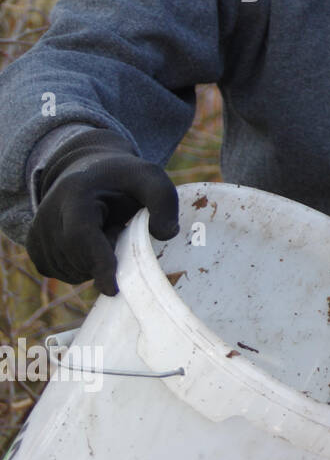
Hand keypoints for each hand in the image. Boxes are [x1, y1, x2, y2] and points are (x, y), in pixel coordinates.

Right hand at [27, 128, 178, 295]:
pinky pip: (60, 272)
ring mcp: (36, 230)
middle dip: (106, 258)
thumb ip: (164, 203)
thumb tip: (166, 234)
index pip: (81, 236)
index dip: (98, 263)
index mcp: (75, 194)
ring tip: (103, 231)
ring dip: (93, 263)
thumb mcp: (152, 179)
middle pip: (78, 259)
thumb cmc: (125, 179)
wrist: (90, 170)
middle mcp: (48, 212)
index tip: (112, 290)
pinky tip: (90, 243)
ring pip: (69, 270)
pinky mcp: (34, 246)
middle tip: (118, 230)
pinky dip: (80, 268)